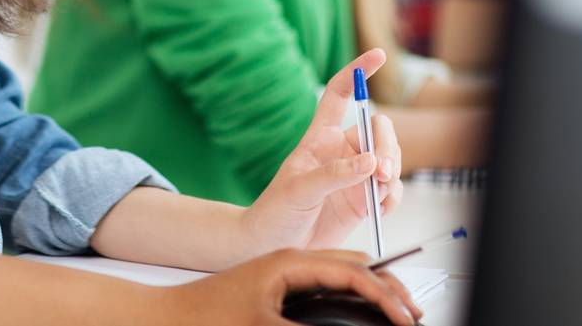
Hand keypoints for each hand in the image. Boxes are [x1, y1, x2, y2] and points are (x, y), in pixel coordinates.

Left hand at [154, 248, 421, 325]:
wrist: (167, 316)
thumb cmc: (207, 319)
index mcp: (290, 263)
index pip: (351, 273)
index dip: (384, 296)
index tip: (406, 317)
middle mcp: (291, 261)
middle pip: (352, 265)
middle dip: (386, 286)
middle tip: (413, 312)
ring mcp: (285, 271)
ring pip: (342, 271)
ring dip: (372, 288)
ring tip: (397, 310)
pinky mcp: (279, 285)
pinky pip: (326, 282)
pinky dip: (351, 292)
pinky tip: (361, 309)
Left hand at [238, 50, 404, 257]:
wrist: (275, 248)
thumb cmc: (277, 211)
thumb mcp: (299, 189)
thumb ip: (333, 175)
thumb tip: (370, 162)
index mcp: (320, 136)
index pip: (340, 94)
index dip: (357, 72)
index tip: (378, 56)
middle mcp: (342, 150)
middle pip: (377, 128)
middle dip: (387, 144)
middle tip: (383, 171)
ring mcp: (356, 174)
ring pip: (390, 157)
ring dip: (393, 171)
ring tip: (381, 194)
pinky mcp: (366, 199)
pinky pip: (392, 189)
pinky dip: (394, 197)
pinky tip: (382, 209)